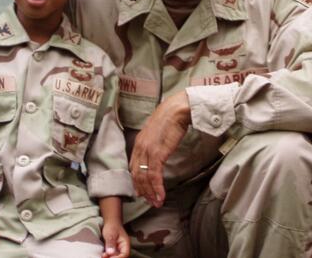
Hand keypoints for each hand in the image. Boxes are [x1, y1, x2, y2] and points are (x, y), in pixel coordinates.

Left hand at [101, 221, 129, 257]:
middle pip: (121, 257)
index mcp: (125, 243)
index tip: (110, 257)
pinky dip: (108, 256)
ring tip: (103, 255)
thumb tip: (110, 253)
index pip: (125, 254)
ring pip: (116, 256)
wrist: (110, 222)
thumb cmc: (112, 226)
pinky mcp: (113, 250)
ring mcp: (118, 249)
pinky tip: (103, 255)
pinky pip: (112, 255)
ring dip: (109, 257)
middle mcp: (123, 248)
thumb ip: (111, 243)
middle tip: (104, 256)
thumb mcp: (111, 233)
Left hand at [129, 90, 190, 207]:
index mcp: (139, 142)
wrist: (177, 109)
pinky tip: (161, 196)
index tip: (142, 191)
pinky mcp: (157, 153)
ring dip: (150, 193)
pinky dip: (157, 188)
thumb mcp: (158, 132)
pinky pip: (154, 175)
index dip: (137, 181)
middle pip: (136, 175)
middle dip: (143, 191)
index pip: (133, 167)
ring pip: (144, 178)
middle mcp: (140, 147)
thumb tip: (157, 151)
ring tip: (156, 203)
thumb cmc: (171, 118)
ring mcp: (147, 150)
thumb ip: (154, 142)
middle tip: (150, 201)